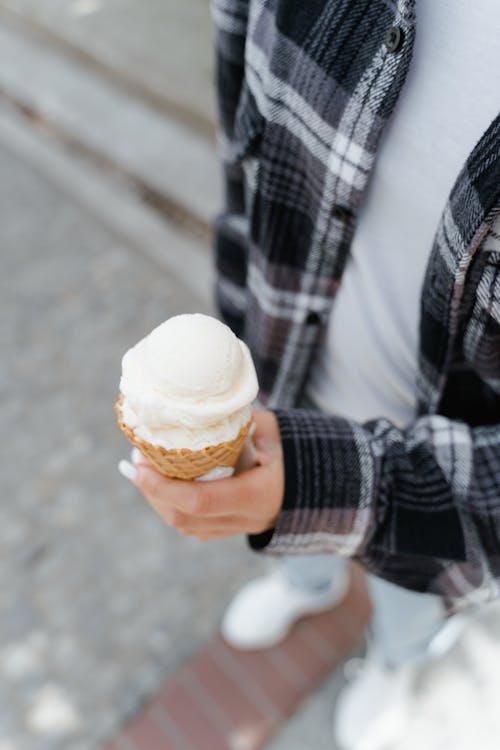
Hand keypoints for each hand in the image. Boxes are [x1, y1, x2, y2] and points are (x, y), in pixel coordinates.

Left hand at [119, 410, 284, 539]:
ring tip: (142, 470)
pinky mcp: (233, 530)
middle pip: (184, 517)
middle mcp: (246, 519)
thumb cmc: (299, 451)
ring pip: (185, 525)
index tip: (137, 464)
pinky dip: (172, 507)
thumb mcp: (273, 430)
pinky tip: (160, 486)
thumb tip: (198, 409)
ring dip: (157, 500)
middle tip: (134, 462)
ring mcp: (239, 529)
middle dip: (151, 492)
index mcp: (257, 495)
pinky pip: (194, 527)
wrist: (322, 487)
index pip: (199, 500)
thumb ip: (239, 420)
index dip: (162, 486)